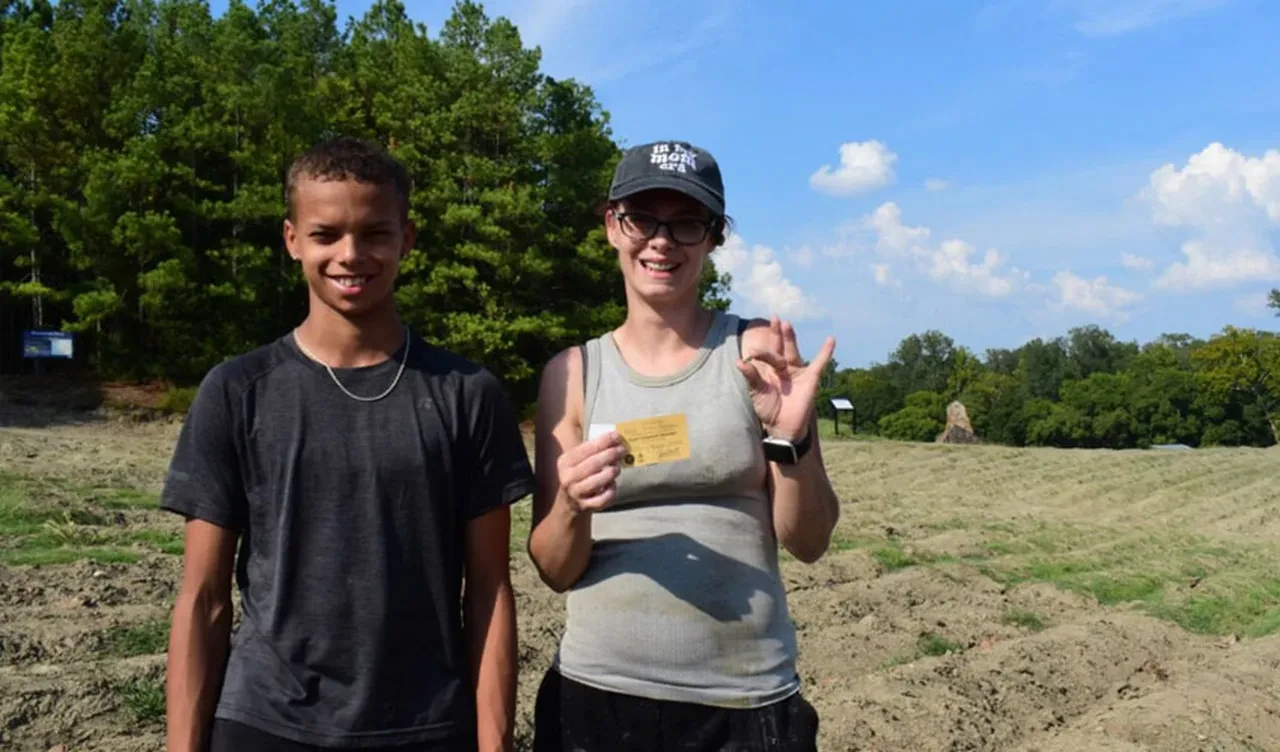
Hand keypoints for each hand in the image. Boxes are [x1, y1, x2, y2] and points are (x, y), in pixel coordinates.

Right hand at [556, 432, 626, 513]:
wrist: (567, 502)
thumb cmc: (577, 474)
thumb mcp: (576, 460)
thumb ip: (592, 449)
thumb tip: (615, 438)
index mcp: (565, 462)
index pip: (586, 449)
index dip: (604, 441)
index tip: (617, 436)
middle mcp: (568, 477)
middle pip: (594, 464)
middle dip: (612, 454)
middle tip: (623, 450)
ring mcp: (576, 493)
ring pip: (599, 481)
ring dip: (612, 472)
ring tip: (617, 467)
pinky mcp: (585, 505)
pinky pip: (603, 499)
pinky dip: (611, 491)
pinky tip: (612, 484)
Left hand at [735, 317, 835, 441]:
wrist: (782, 427)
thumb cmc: (768, 409)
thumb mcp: (756, 392)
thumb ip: (751, 376)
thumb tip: (739, 362)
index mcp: (769, 370)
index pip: (765, 355)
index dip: (761, 352)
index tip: (753, 352)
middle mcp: (783, 368)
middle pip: (779, 347)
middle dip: (776, 333)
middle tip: (774, 318)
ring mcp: (797, 372)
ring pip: (793, 352)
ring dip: (790, 338)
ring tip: (786, 324)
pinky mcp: (810, 379)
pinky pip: (820, 363)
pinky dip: (826, 352)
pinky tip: (831, 339)